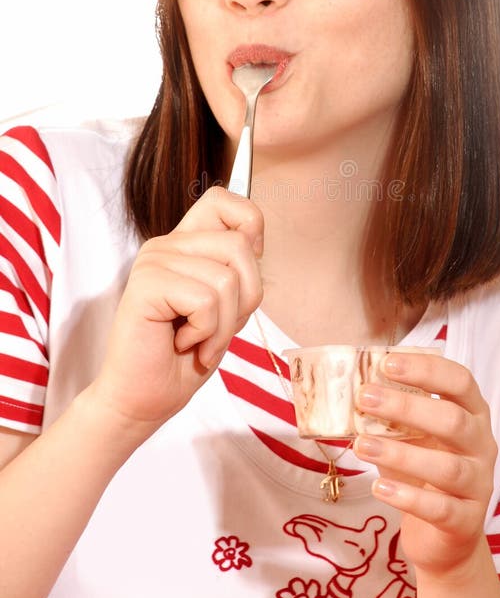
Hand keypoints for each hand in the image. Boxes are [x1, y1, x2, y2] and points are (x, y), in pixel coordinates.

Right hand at [89, 187, 263, 430]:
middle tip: (217, 327)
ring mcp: (155, 260)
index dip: (248, 224)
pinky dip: (206, 332)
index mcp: (186, 243)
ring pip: (227, 279)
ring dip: (223, 325)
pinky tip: (182, 342)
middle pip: (240, 245)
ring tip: (198, 339)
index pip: (222, 199)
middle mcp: (168, 244)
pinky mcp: (146, 283)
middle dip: (246, 299)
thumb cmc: (185, 356)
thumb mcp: (227, 306)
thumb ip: (236, 268)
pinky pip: (206, 300)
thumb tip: (254, 241)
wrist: (146, 398)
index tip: (245, 270)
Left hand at [353, 352, 497, 577]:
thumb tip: (354, 390)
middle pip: (453, 420)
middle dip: (406, 407)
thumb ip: (393, 414)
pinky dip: (408, 497)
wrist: (444, 534)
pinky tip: (380, 488)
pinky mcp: (467, 521)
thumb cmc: (422, 469)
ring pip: (447, 467)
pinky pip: (440, 509)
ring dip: (400, 454)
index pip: (459, 381)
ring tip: (361, 446)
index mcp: (472, 413)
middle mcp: (482, 445)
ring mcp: (479, 484)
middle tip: (364, 399)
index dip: (426, 369)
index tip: (386, 363)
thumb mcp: (410, 435)